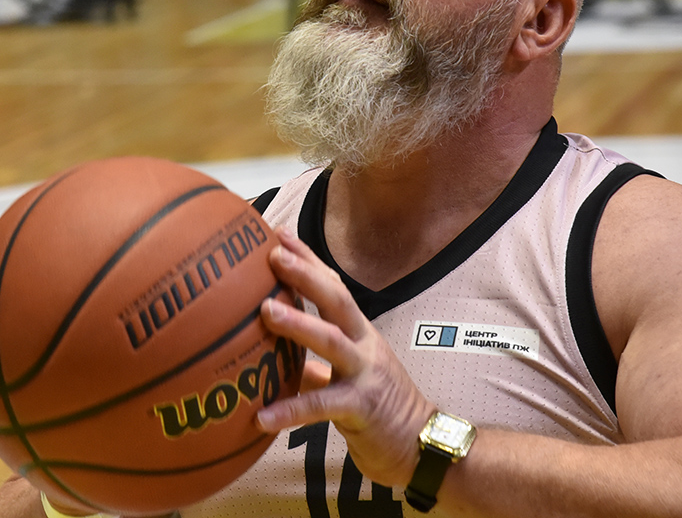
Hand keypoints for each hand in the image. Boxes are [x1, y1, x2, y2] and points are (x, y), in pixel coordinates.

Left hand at [256, 228, 435, 488]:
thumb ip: (312, 363)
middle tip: (274, 255)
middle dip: (306, 274)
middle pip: (337, 300)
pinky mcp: (361, 407)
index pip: (334, 287)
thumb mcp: (346, 376)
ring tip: (265, 310)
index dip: (309, 260)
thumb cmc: (378, 409)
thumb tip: (270, 356)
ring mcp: (365, 373)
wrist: (421, 446)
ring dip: (298, 323)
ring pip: (331, 340)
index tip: (280, 235)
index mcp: (359, 333)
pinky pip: (321, 406)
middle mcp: (364, 345)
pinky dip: (290, 410)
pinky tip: (260, 417)